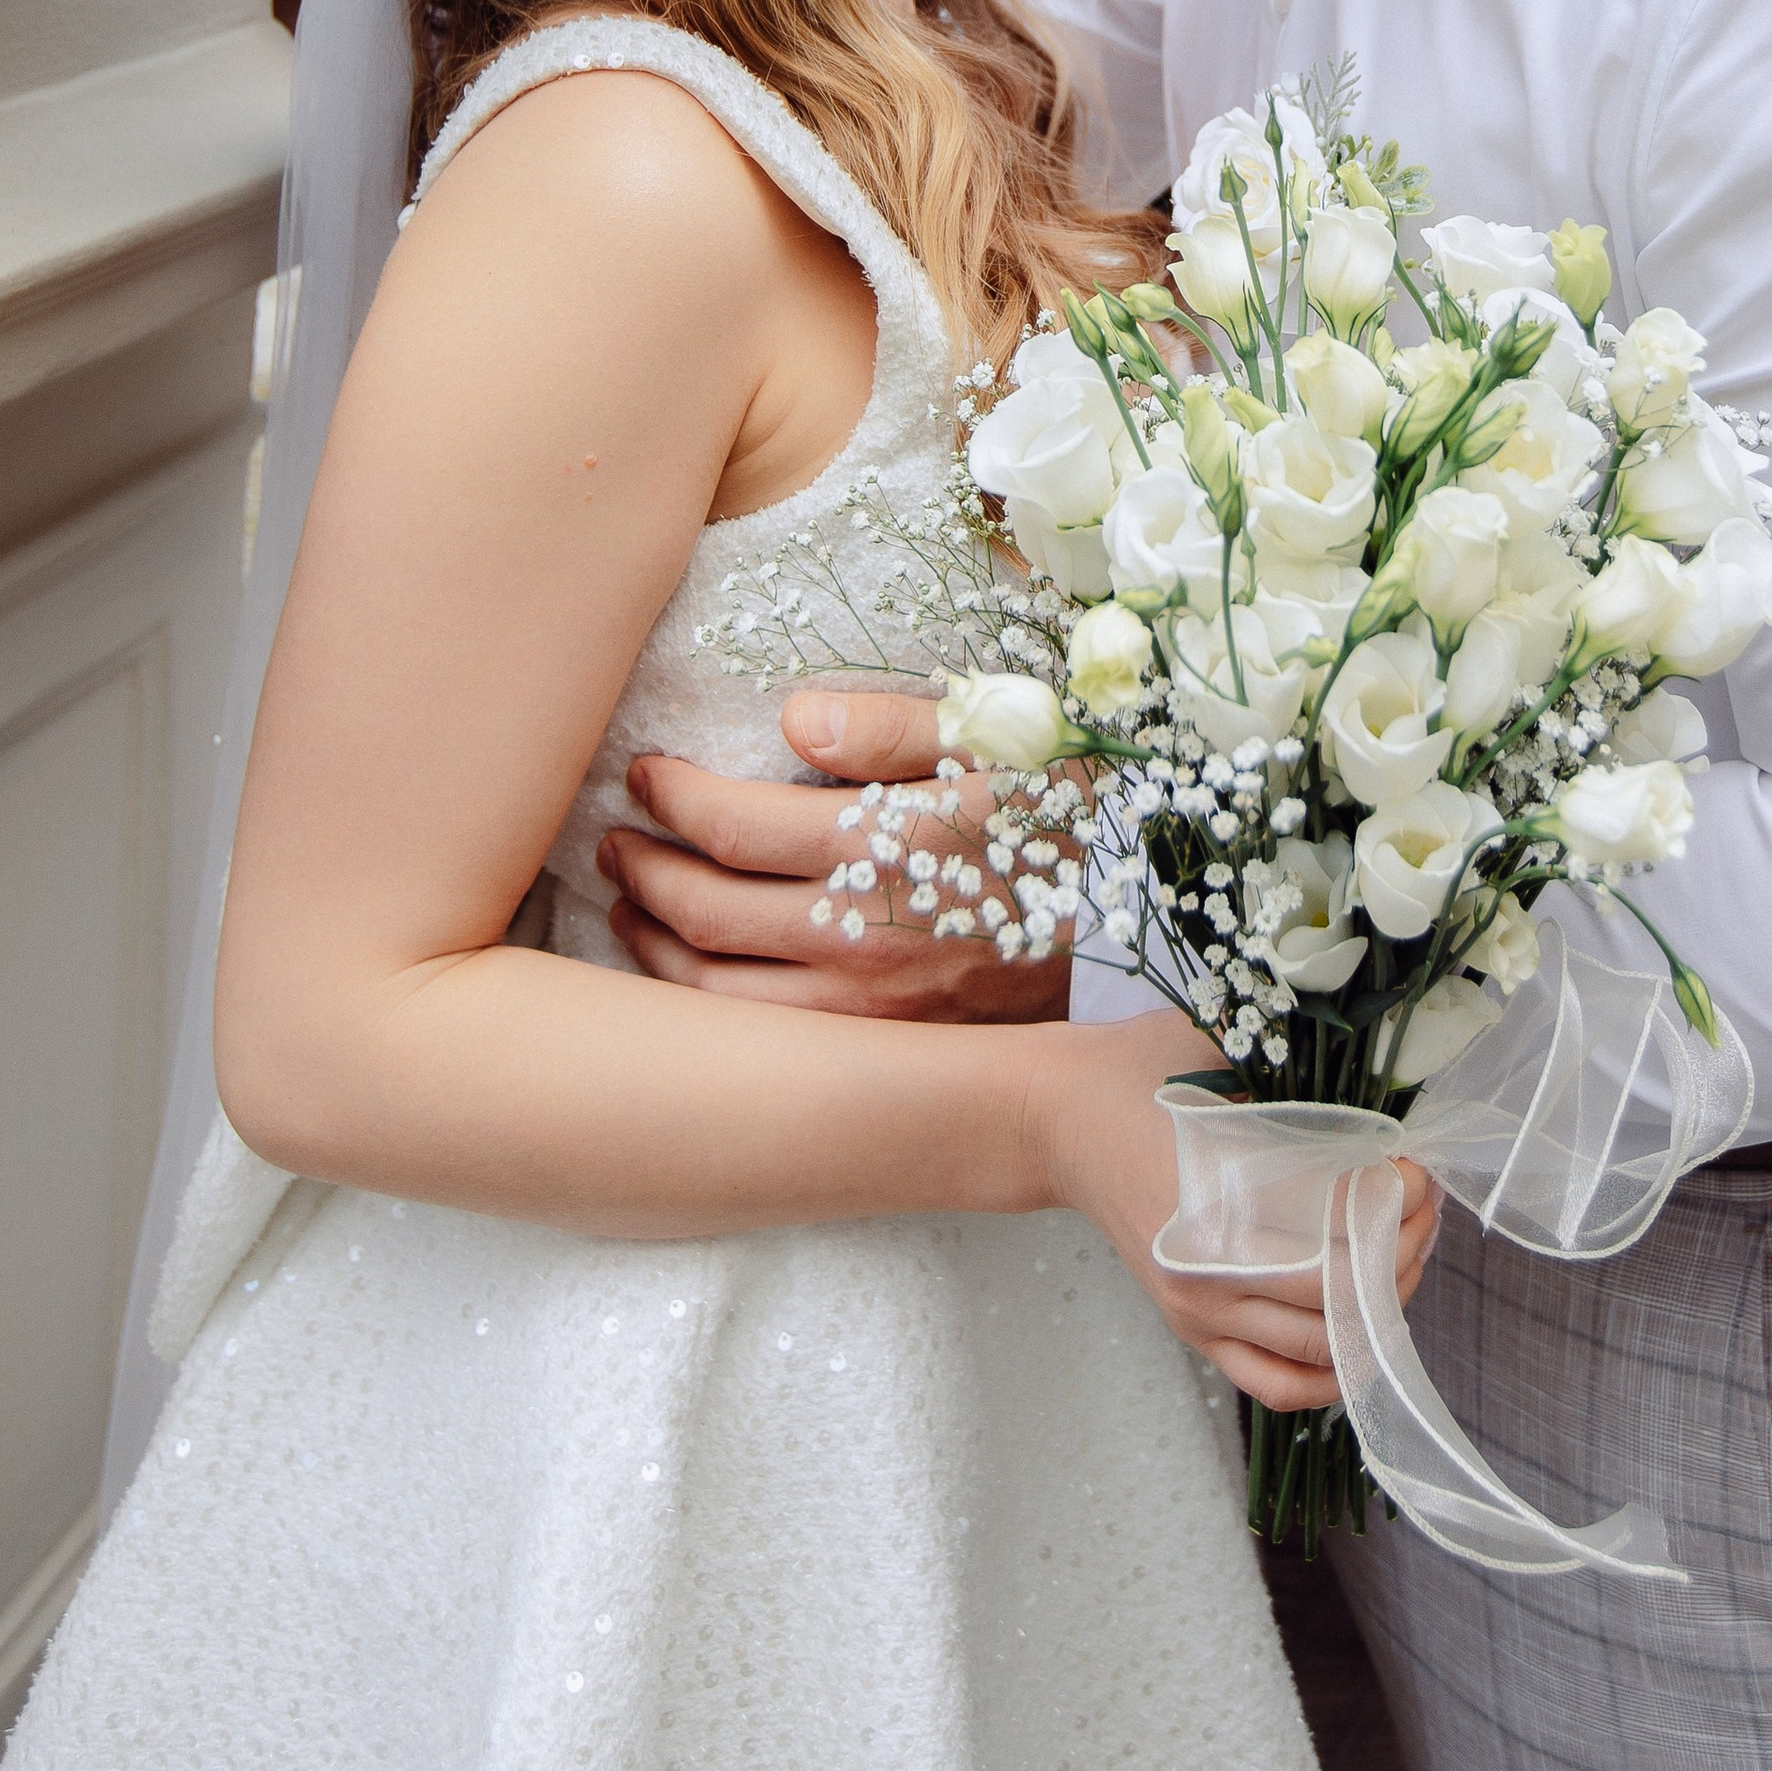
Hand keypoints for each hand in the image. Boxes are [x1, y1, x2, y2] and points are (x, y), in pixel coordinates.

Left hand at [600, 691, 1072, 1024]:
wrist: (1155, 923)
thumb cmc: (1075, 813)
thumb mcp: (1002, 739)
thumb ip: (893, 724)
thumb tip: (792, 719)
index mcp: (882, 846)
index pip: (727, 825)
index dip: (668, 796)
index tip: (645, 774)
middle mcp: (861, 937)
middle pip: (700, 911)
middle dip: (640, 867)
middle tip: (616, 835)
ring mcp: (869, 1009)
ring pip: (712, 993)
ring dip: (652, 942)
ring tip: (632, 902)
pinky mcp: (885, 1051)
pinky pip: (759, 1043)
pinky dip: (699, 1007)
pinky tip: (687, 974)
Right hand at [1027, 1009, 1441, 1412]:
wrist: (1059, 1119)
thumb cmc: (1139, 1072)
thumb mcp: (1216, 1050)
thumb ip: (1289, 1076)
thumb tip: (1382, 1093)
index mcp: (1214, 1195)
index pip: (1336, 1226)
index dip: (1394, 1202)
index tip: (1415, 1168)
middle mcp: (1207, 1270)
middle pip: (1339, 1295)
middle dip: (1402, 1254)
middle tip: (1425, 1208)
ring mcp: (1199, 1310)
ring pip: (1319, 1348)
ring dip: (1379, 1308)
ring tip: (1404, 1254)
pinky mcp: (1193, 1330)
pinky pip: (1277, 1383)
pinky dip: (1331, 1374)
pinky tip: (1364, 1333)